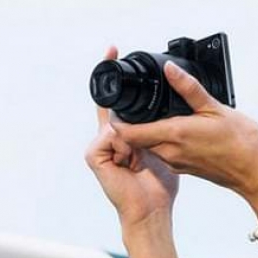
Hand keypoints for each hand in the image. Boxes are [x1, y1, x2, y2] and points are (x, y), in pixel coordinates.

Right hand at [84, 47, 178, 234]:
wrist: (150, 210)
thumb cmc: (159, 185)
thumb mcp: (164, 147)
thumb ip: (158, 128)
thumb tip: (164, 108)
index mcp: (123, 134)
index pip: (116, 100)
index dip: (113, 75)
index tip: (113, 48)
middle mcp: (108, 137)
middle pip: (115, 112)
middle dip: (129, 123)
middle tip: (141, 151)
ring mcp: (99, 146)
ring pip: (117, 125)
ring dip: (135, 144)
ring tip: (139, 164)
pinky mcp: (93, 154)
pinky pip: (111, 137)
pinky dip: (126, 150)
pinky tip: (131, 164)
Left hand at [109, 61, 257, 204]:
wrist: (256, 174)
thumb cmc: (242, 143)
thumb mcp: (216, 108)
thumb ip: (189, 88)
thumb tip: (169, 69)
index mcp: (173, 135)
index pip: (127, 132)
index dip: (117, 118)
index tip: (119, 103)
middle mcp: (169, 152)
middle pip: (134, 138)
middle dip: (129, 123)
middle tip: (133, 103)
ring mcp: (175, 162)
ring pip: (148, 145)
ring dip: (145, 131)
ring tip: (153, 112)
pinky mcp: (183, 167)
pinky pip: (162, 152)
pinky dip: (160, 139)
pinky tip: (175, 126)